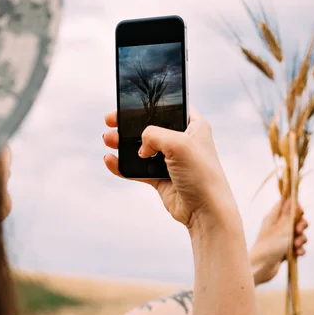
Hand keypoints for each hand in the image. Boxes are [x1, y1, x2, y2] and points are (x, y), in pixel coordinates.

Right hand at [103, 107, 237, 227]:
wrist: (205, 211)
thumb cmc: (201, 175)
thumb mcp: (178, 143)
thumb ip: (154, 135)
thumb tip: (141, 147)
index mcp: (194, 126)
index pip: (171, 107)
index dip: (151, 104)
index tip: (129, 103)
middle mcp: (183, 141)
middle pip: (151, 127)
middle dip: (129, 124)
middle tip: (111, 120)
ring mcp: (171, 160)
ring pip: (141, 148)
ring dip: (123, 144)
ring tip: (108, 139)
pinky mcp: (161, 178)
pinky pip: (138, 168)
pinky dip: (123, 165)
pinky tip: (110, 160)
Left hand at [249, 199, 308, 284]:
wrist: (260, 268)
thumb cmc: (270, 246)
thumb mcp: (283, 228)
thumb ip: (290, 213)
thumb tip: (292, 197)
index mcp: (273, 217)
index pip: (286, 204)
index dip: (296, 206)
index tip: (300, 212)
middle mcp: (277, 226)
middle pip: (295, 219)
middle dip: (301, 225)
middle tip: (298, 230)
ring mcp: (281, 238)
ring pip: (298, 234)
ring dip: (301, 239)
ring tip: (296, 245)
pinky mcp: (284, 250)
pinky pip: (296, 246)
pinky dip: (299, 249)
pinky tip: (298, 253)